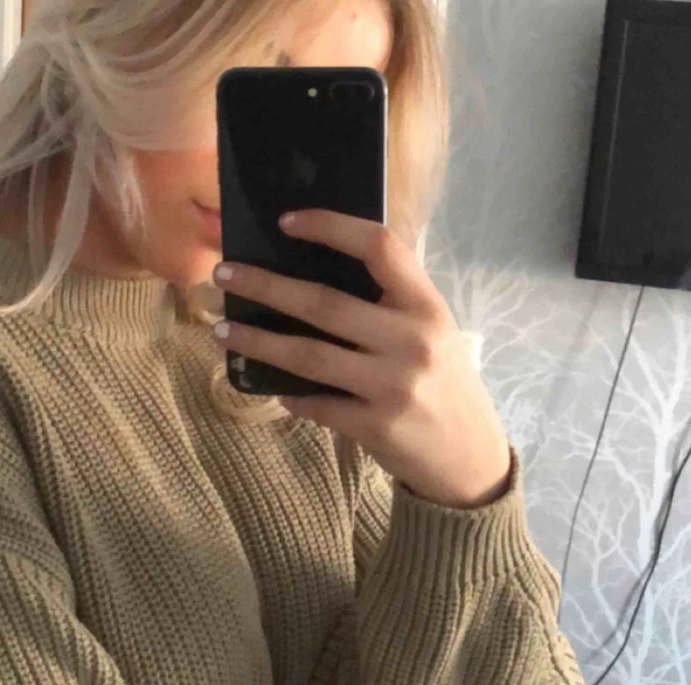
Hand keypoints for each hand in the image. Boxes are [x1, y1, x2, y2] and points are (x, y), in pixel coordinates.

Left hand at [212, 210, 510, 509]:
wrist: (469, 457)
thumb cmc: (443, 385)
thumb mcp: (432, 334)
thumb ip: (388, 307)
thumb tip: (311, 283)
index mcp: (426, 305)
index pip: (379, 247)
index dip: (330, 227)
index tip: (286, 221)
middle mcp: (411, 340)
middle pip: (324, 302)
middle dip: (266, 286)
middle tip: (223, 275)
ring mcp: (392, 385)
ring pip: (308, 355)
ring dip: (258, 342)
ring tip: (222, 331)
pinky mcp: (375, 426)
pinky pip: (316, 404)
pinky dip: (289, 395)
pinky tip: (270, 388)